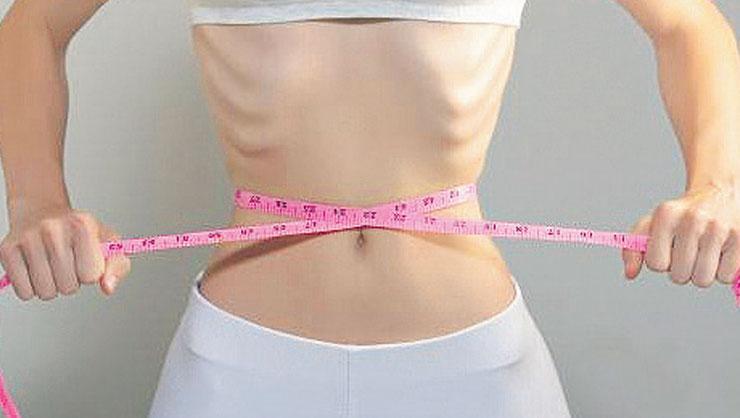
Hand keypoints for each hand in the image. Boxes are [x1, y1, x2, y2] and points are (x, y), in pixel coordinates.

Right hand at [0, 207, 131, 300]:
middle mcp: (53, 228)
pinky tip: (35, 269)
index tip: (86, 259)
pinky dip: (31, 288)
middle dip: (72, 281)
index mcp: (82, 224)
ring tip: (52, 265)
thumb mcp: (107, 243)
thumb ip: (118, 266)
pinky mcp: (6, 250)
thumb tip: (108, 287)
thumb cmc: (79, 232)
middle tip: (67, 262)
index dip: (91, 273)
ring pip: (45, 292)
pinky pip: (24, 293)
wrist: (41, 211)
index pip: (92, 275)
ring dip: (52, 286)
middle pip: (68, 287)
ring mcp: (27, 239)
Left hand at [622, 183, 739, 287]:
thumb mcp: (653, 223)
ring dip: (702, 273)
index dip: (661, 262)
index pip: (655, 264)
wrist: (722, 192)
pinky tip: (721, 251)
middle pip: (679, 276)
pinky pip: (726, 277)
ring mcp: (720, 228)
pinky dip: (723, 271)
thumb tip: (629, 274)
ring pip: (702, 280)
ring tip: (705, 251)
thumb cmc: (682, 215)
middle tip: (689, 250)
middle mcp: (693, 219)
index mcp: (666, 214)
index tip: (668, 249)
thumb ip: (633, 248)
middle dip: (682, 269)